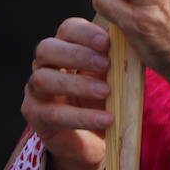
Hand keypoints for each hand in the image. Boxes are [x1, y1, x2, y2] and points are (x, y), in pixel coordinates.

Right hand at [23, 17, 113, 169]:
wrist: (96, 140)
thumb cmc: (106, 100)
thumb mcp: (116, 77)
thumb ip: (120, 60)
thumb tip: (133, 44)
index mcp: (65, 47)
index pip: (68, 29)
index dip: (85, 33)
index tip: (107, 42)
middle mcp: (45, 65)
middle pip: (47, 48)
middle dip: (77, 54)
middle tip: (106, 64)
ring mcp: (36, 90)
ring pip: (43, 79)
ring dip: (77, 84)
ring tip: (106, 92)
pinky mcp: (35, 116)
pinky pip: (53, 114)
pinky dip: (81, 117)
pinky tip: (106, 120)